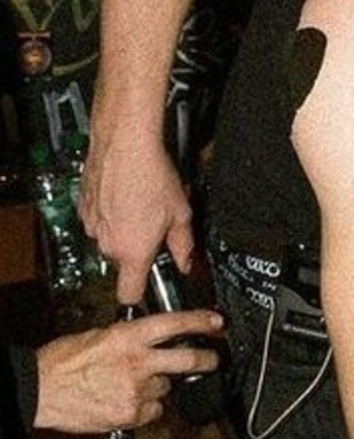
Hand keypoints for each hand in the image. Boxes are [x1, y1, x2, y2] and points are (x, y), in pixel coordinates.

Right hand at [33, 310, 222, 433]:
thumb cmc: (62, 362)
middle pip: (187, 359)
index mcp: (127, 337)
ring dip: (157, 386)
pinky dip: (145, 407)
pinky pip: (153, 410)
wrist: (42, 391)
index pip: (174, 324)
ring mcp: (136, 390)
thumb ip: (127, 338)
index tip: (216, 323)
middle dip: (207, 360)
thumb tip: (147, 339)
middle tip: (213, 359)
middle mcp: (137, 362)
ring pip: (165, 388)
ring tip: (131, 384)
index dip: (200, 322)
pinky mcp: (132, 414)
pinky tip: (126, 401)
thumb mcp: (97, 336)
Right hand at [79, 128, 194, 305]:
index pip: (128, 295)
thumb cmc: (152, 175)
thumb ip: (183, 245)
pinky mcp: (83, 208)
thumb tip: (185, 262)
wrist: (125, 143)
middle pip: (122, 262)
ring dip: (123, 231)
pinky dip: (109, 215)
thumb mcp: (180, 213)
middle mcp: (108, 243)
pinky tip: (124, 196)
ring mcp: (92, 225)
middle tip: (154, 229)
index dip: (139, 294)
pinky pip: (98, 221)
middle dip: (137, 251)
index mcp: (133, 252)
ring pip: (109, 240)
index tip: (147, 286)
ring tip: (139, 207)